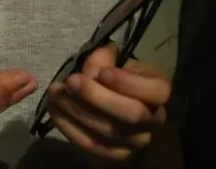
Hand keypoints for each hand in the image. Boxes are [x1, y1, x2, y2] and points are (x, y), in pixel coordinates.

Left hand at [44, 45, 168, 162]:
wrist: (122, 110)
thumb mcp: (119, 63)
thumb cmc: (121, 79)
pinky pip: (92, 145)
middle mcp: (154, 120)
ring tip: (56, 93)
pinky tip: (55, 110)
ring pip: (108, 131)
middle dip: (97, 96)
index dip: (127, 83)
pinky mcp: (116, 155)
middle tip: (71, 81)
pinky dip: (70, 127)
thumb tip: (92, 68)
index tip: (102, 72)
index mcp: (160, 92)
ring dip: (77, 110)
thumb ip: (105, 60)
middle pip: (130, 113)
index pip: (154, 91)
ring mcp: (136, 142)